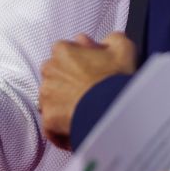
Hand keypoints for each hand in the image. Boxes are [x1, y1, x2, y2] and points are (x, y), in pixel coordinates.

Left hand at [40, 33, 136, 148]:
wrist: (111, 110)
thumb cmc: (116, 79)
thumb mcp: (123, 48)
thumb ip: (111, 39)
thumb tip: (103, 42)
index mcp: (62, 50)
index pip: (65, 53)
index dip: (80, 62)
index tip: (93, 72)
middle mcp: (48, 70)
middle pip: (55, 76)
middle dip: (68, 83)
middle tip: (89, 93)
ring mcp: (46, 95)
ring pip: (51, 100)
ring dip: (64, 105)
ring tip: (85, 112)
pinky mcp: (48, 119)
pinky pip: (52, 126)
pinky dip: (62, 131)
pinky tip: (78, 130)